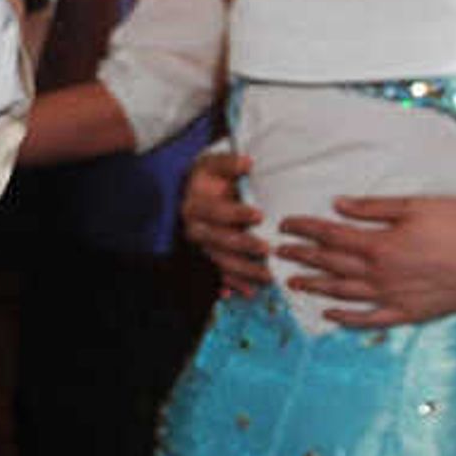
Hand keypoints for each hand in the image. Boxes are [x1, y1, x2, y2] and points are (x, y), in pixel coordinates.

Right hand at [178, 147, 270, 293]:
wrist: (188, 193)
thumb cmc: (207, 178)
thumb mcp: (213, 164)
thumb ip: (229, 163)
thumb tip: (247, 163)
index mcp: (195, 206)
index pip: (215, 211)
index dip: (236, 214)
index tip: (259, 215)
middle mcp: (194, 229)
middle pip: (218, 241)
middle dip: (243, 247)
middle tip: (267, 250)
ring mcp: (200, 246)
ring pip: (220, 261)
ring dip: (243, 271)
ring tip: (267, 277)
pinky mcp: (206, 257)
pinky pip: (218, 274)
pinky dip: (231, 285)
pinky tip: (247, 293)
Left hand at [272, 195, 455, 327]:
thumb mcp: (418, 206)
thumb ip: (374, 208)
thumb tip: (338, 205)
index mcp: (380, 244)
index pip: (330, 235)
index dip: (304, 229)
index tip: (284, 225)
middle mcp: (379, 273)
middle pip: (330, 264)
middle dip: (301, 256)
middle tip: (277, 252)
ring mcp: (392, 296)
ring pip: (342, 293)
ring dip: (315, 287)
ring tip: (293, 283)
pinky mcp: (408, 313)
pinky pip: (368, 319)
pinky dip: (346, 319)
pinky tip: (329, 316)